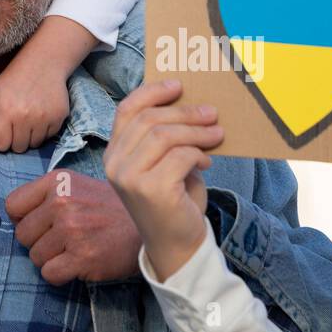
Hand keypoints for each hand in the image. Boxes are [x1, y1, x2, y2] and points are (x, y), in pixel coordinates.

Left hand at [0, 15, 95, 151]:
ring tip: (30, 118)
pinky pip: (49, 137)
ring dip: (31, 136)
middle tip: (18, 123)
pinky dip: (44, 130)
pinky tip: (42, 114)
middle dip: (16, 139)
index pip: (1, 145)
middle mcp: (25, 117)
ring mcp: (44, 118)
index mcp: (6, 111)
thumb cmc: (14, 78)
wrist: (44, 62)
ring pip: (35, 144)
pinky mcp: (59, 117)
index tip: (4, 131)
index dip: (1, 140)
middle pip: (19, 148)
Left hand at [6, 168, 141, 284]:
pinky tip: (78, 264)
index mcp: (57, 181)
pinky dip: (61, 275)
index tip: (40, 224)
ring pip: (35, 257)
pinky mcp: (82, 257)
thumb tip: (13, 216)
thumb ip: (46, 195)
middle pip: (22, 234)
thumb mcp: (77, 185)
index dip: (23, 218)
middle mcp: (61, 202)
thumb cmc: (110, 208)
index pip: (12, 205)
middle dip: (39, 242)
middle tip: (64, 239)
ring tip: (75, 249)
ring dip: (52, 259)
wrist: (149, 226)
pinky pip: (49, 274)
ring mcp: (71, 229)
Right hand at [103, 79, 223, 281]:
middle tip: (211, 112)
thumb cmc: (174, 199)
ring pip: (164, 135)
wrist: (177, 245)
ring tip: (217, 133)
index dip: (152, 93)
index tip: (178, 86)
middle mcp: (114, 164)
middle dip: (184, 112)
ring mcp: (129, 177)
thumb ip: (166, 136)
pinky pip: (179, 156)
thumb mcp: (164, 162)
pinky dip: (198, 154)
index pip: (127, 110)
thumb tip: (191, 104)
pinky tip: (207, 161)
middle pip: (149, 120)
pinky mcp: (150, 190)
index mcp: (114, 153)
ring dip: (196, 131)